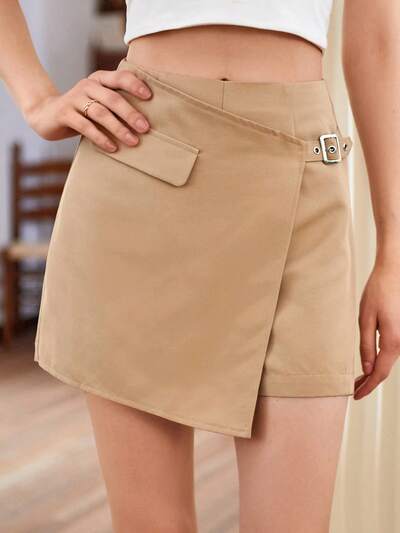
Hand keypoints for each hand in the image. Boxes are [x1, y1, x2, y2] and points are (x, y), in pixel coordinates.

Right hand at [24, 69, 152, 152]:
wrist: (46, 115)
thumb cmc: (82, 111)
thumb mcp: (99, 102)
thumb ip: (117, 104)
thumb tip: (148, 120)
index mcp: (99, 79)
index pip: (120, 77)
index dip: (135, 85)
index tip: (150, 97)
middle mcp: (87, 85)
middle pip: (113, 98)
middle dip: (131, 113)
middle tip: (145, 128)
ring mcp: (74, 99)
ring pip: (100, 113)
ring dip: (118, 128)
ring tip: (133, 141)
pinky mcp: (64, 113)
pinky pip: (85, 126)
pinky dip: (101, 138)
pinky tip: (112, 148)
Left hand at [354, 262, 399, 398]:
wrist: (394, 272)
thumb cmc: (378, 291)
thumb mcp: (365, 318)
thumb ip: (366, 344)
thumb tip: (366, 368)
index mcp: (392, 340)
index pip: (380, 372)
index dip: (368, 387)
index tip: (356, 396)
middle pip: (385, 370)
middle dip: (369, 382)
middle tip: (353, 391)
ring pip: (389, 362)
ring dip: (374, 372)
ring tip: (358, 380)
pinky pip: (391, 352)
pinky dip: (380, 361)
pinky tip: (369, 363)